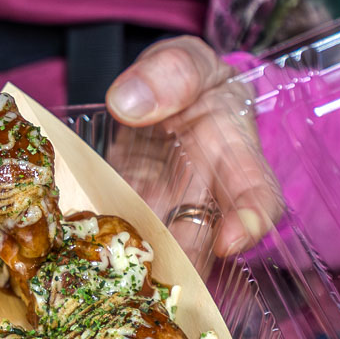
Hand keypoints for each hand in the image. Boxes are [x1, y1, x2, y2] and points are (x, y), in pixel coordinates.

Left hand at [105, 36, 282, 256]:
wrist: (153, 95)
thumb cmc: (185, 80)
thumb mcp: (186, 62)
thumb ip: (170, 73)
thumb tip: (128, 102)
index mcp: (235, 154)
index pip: (257, 193)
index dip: (250, 221)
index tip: (230, 242)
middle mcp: (204, 195)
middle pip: (203, 239)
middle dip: (183, 261)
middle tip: (162, 276)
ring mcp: (163, 211)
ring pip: (158, 249)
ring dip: (140, 265)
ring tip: (119, 276)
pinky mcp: (126, 216)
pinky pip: (115, 238)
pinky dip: (101, 248)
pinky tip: (83, 255)